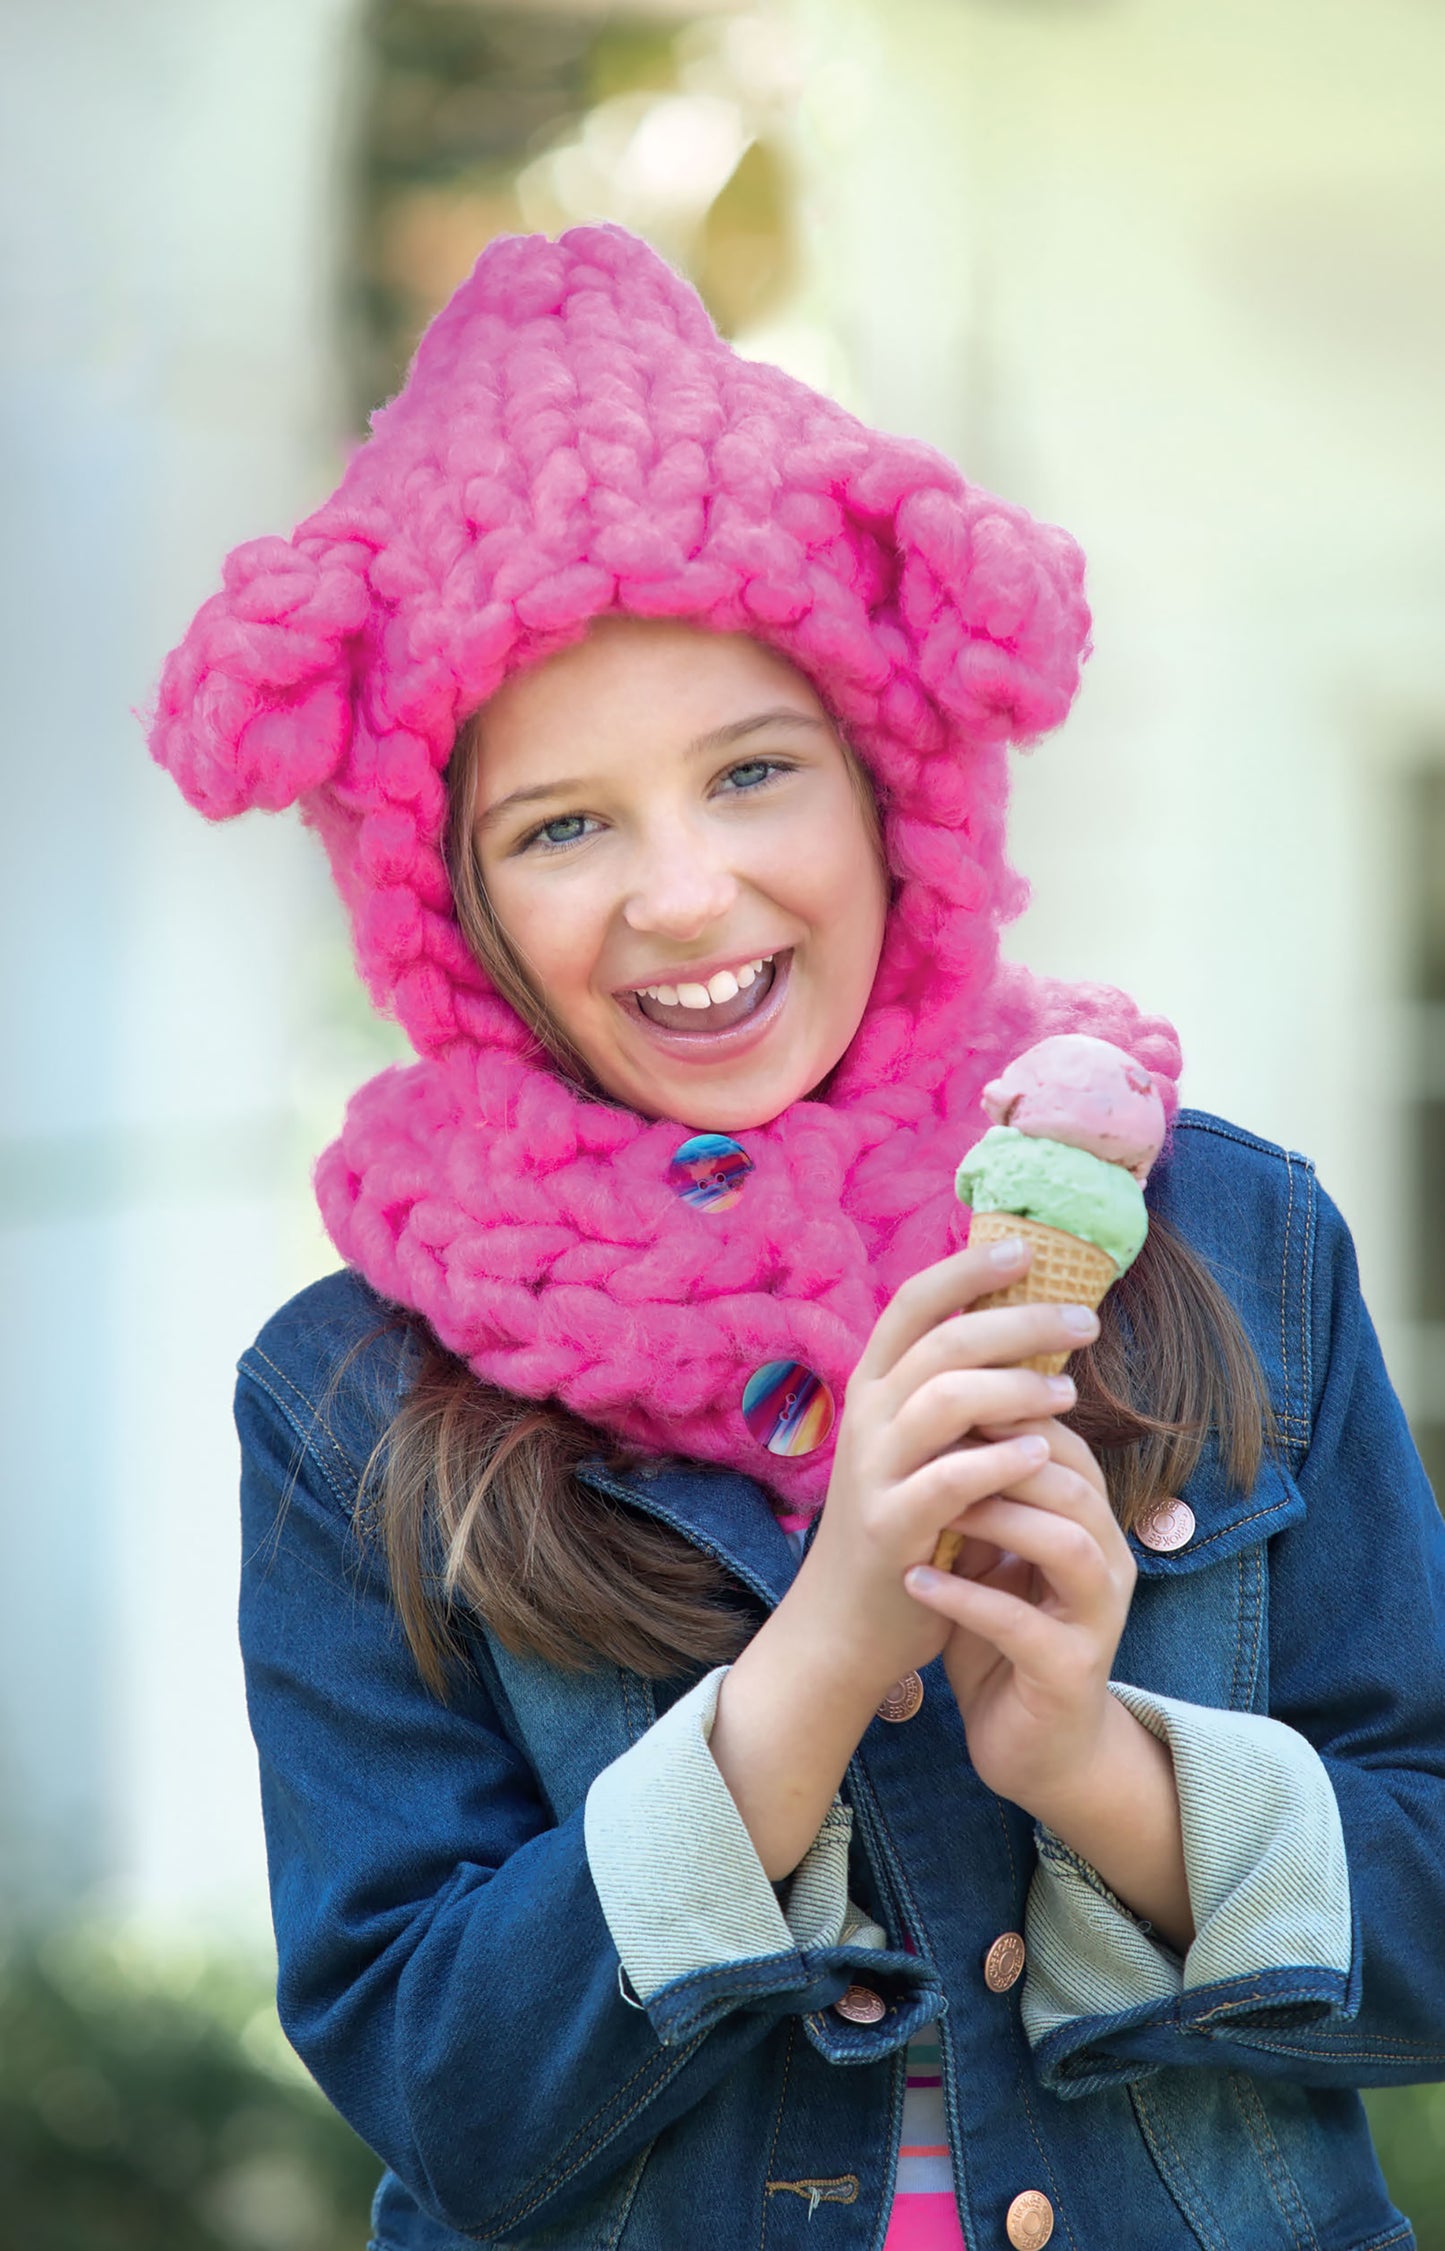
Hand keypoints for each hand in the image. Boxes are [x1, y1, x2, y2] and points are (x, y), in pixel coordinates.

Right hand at [709, 1237, 1103, 1882]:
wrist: (848, 1625)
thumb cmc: (904, 1525)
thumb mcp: (922, 1448)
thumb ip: (958, 1395)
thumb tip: (1025, 1332)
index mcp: (875, 1389)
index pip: (913, 1304)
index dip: (965, 1269)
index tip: (1024, 1250)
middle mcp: (867, 1419)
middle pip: (941, 1341)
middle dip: (1017, 1322)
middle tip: (1085, 1321)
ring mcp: (874, 1472)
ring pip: (943, 1400)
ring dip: (1014, 1386)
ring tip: (1068, 1391)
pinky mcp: (891, 1528)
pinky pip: (946, 1481)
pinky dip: (998, 1461)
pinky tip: (1042, 1454)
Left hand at [903, 1414, 1137, 1822]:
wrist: (1033, 1747)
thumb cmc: (1003, 1636)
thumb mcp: (990, 1554)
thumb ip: (979, 1494)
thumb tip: (935, 1413)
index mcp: (1090, 1524)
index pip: (1064, 1446)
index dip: (1010, 1415)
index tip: (945, 1394)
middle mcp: (1108, 1563)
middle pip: (1074, 1484)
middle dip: (1005, 1456)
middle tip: (936, 1441)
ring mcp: (1096, 1620)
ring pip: (1067, 1546)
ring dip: (999, 1519)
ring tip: (935, 1508)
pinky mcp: (1069, 1673)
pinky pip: (1022, 1626)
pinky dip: (967, 1599)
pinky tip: (917, 1582)